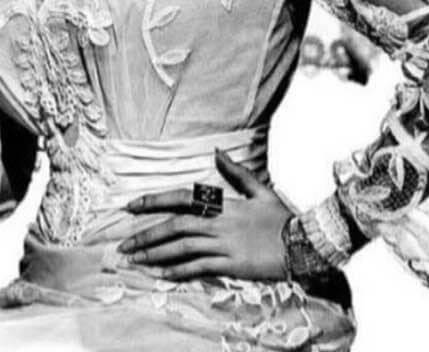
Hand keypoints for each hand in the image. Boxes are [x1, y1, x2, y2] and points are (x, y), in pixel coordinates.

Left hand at [117, 149, 292, 280]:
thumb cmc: (282, 218)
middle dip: (146, 234)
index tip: (131, 206)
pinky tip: (162, 276)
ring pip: (182, 248)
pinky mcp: (232, 265)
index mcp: (223, 203)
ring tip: (135, 261)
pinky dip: (178, 272)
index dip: (154, 201)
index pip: (181, 198)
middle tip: (124, 244)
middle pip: (175, 226)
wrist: (304, 243)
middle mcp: (219, 223)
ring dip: (156, 254)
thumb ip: (236, 173)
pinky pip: (199, 268)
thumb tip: (217, 152)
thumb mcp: (260, 190)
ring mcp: (224, 245)